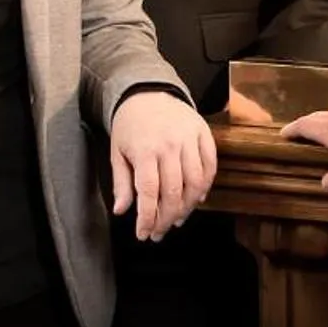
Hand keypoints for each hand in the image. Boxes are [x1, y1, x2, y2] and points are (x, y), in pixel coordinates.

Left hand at [108, 90, 215, 240]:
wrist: (147, 92)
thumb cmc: (130, 126)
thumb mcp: (117, 152)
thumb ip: (121, 183)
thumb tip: (121, 211)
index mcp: (144, 150)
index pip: (148, 192)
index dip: (147, 218)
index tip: (144, 234)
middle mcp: (169, 145)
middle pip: (173, 192)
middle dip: (166, 219)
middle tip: (160, 232)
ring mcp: (188, 138)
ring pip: (195, 182)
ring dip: (188, 207)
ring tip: (178, 219)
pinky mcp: (203, 133)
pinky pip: (210, 166)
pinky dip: (206, 186)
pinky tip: (197, 198)